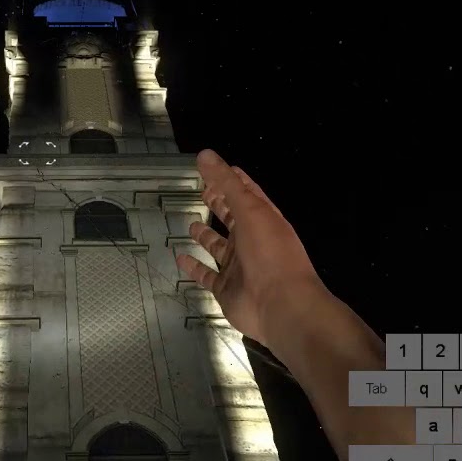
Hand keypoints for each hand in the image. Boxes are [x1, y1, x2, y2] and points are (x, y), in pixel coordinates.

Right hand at [175, 149, 327, 358]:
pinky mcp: (226, 288)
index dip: (232, 178)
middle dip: (219, 204)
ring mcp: (239, 266)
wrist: (281, 306)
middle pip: (232, 218)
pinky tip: (180, 257)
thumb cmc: (270, 253)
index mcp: (263, 218)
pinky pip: (206, 275)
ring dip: (207, 236)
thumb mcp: (250, 210)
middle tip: (202, 191)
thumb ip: (226, 183)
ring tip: (191, 223)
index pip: (246, 192)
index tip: (214, 166)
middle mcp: (252, 240)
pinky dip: (194, 267)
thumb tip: (205, 154)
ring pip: (219, 247)